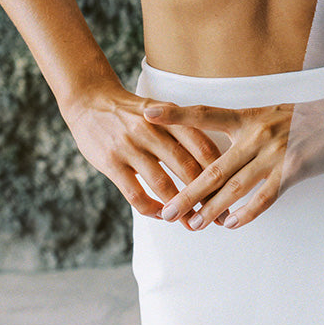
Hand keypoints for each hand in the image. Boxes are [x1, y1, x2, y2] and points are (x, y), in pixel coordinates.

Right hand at [63, 84, 221, 227]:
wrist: (91, 101)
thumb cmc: (134, 112)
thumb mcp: (163, 112)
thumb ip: (186, 131)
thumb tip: (218, 159)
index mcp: (170, 117)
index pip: (203, 146)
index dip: (220, 171)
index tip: (233, 191)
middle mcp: (152, 130)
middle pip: (187, 167)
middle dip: (206, 195)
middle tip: (220, 216)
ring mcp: (131, 146)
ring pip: (163, 183)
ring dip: (180, 208)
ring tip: (192, 223)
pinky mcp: (111, 162)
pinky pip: (135, 193)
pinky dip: (150, 209)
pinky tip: (160, 215)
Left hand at [144, 91, 323, 229]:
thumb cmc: (307, 118)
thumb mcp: (272, 116)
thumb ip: (246, 131)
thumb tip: (219, 153)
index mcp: (248, 117)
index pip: (205, 115)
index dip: (175, 115)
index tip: (146, 114)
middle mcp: (257, 132)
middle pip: (213, 167)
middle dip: (187, 192)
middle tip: (166, 211)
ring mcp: (275, 150)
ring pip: (234, 187)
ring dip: (211, 209)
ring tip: (192, 226)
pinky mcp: (294, 167)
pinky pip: (264, 195)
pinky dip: (247, 212)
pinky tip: (232, 224)